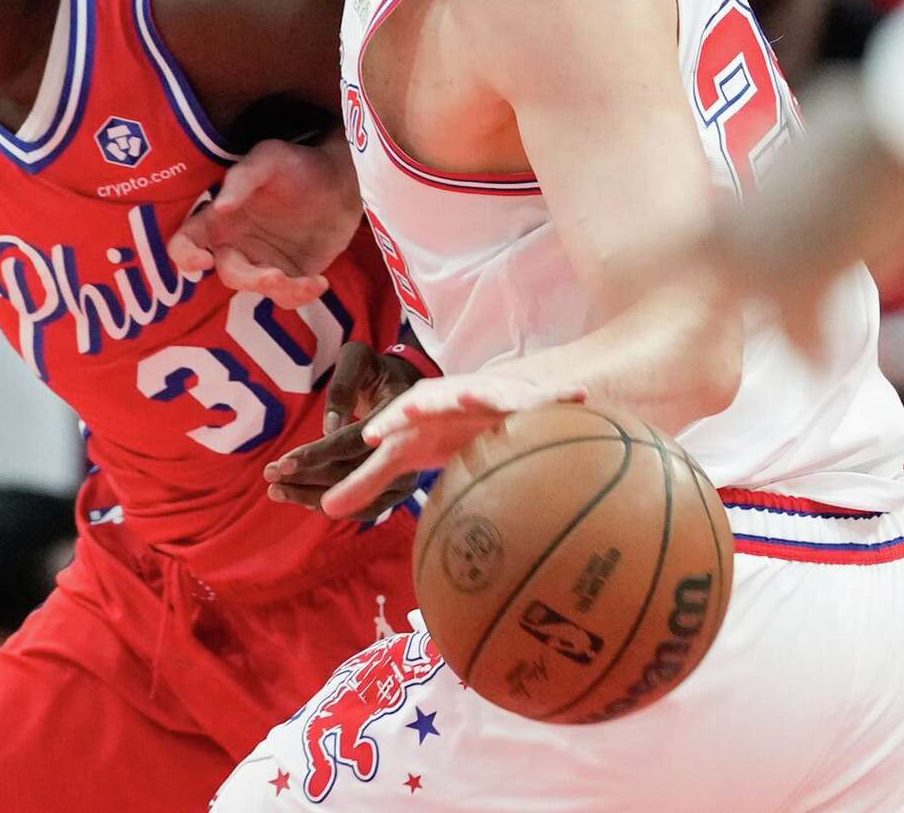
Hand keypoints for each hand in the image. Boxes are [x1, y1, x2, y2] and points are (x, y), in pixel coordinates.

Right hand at [169, 138, 361, 308]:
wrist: (342, 181)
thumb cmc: (297, 164)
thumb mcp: (268, 158)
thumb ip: (242, 178)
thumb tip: (220, 207)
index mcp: (218, 220)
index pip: (184, 245)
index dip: (185, 257)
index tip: (205, 260)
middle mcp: (235, 246)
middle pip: (226, 274)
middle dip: (249, 279)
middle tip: (275, 276)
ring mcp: (262, 264)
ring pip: (258, 291)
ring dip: (279, 290)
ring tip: (310, 281)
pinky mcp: (290, 277)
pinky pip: (286, 298)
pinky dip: (301, 296)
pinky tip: (319, 282)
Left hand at [264, 343, 422, 520]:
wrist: (405, 389)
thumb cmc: (374, 369)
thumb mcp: (357, 360)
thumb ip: (343, 387)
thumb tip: (329, 428)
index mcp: (400, 414)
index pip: (353, 442)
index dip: (317, 454)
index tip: (283, 463)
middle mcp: (409, 450)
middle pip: (352, 474)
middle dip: (306, 478)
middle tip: (270, 475)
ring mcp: (406, 475)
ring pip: (355, 497)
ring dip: (311, 496)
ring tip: (275, 490)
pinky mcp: (397, 489)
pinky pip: (363, 506)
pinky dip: (331, 503)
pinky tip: (300, 497)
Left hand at [318, 373, 584, 518]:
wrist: (483, 405)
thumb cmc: (439, 431)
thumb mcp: (404, 453)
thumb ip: (366, 479)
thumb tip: (324, 510)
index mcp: (423, 410)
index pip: (400, 415)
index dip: (388, 424)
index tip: (373, 438)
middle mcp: (455, 397)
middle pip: (439, 396)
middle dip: (428, 402)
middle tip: (415, 411)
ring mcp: (491, 396)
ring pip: (490, 393)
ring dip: (488, 394)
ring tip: (485, 400)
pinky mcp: (527, 401)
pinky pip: (547, 399)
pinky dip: (560, 399)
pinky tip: (579, 399)